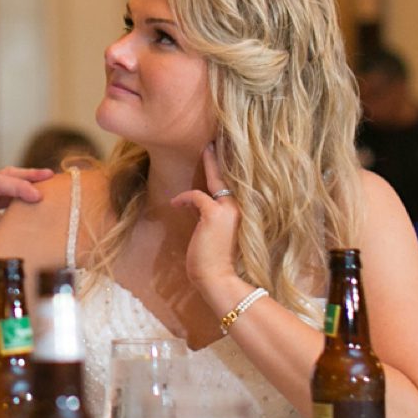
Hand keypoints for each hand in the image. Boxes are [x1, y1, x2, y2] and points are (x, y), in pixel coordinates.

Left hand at [168, 142, 242, 296]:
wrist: (218, 279)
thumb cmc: (214, 260)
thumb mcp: (215, 234)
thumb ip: (212, 216)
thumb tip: (198, 203)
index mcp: (241, 213)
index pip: (233, 186)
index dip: (226, 168)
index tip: (222, 151)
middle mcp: (239, 208)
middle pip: (229, 176)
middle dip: (222, 156)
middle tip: (215, 139)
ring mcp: (228, 209)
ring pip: (216, 180)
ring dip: (209, 165)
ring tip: (206, 150)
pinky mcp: (214, 214)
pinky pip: (195, 195)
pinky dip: (184, 199)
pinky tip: (175, 204)